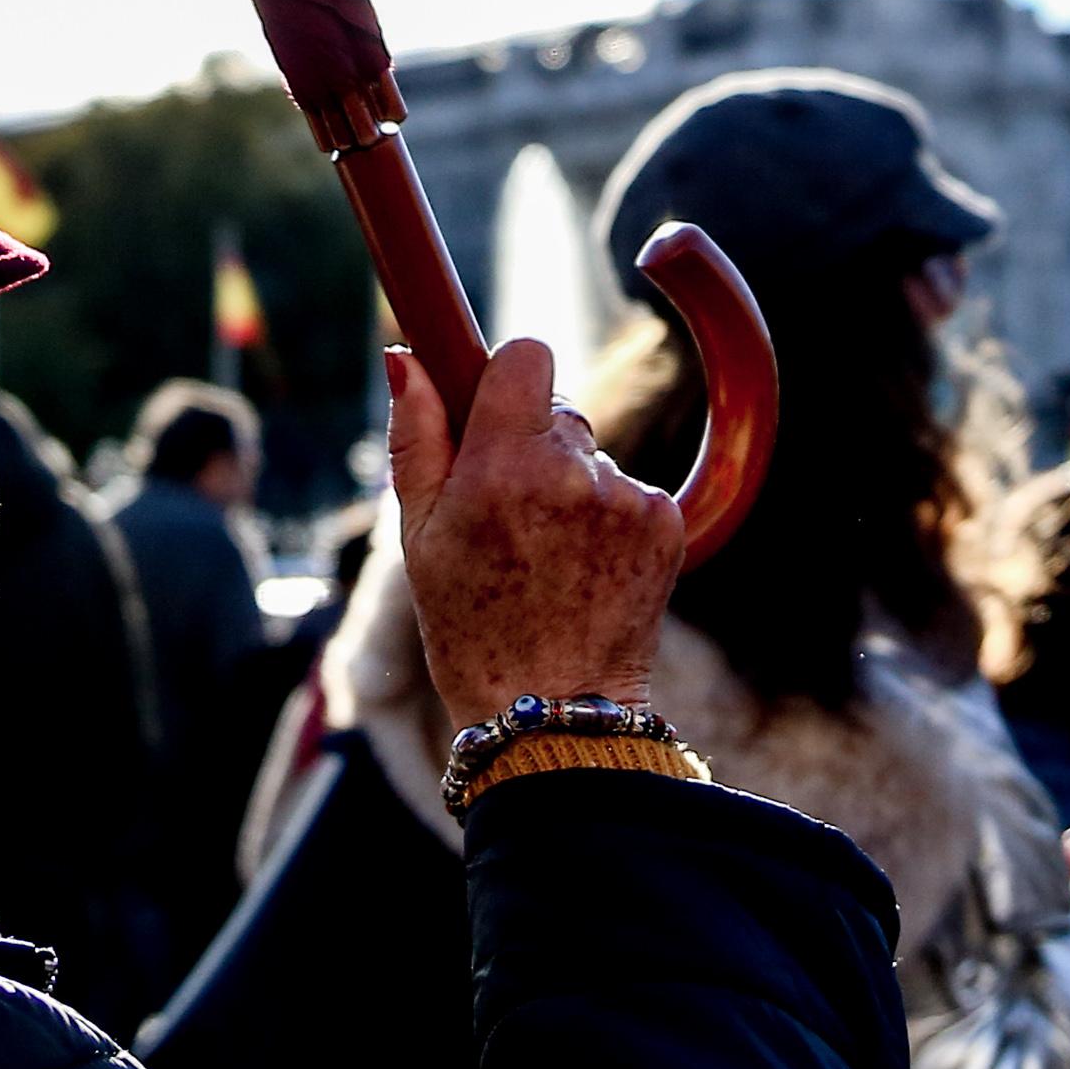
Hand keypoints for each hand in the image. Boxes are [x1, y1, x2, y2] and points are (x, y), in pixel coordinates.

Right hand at [387, 334, 679, 725]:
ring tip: (549, 560)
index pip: (527, 356)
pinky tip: (586, 571)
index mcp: (502, 465)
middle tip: (511, 515)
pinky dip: (611, 521)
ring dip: (574, 489)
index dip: (508, 378)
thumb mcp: (420, 535)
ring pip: (594, 457)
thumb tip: (406, 358)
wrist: (551, 712)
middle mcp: (571, 472)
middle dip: (535, 445)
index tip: (495, 409)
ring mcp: (624, 498)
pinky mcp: (664, 523)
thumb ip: (416, 437)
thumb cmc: (469, 627)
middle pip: (560, 410)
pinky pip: (630, 492)